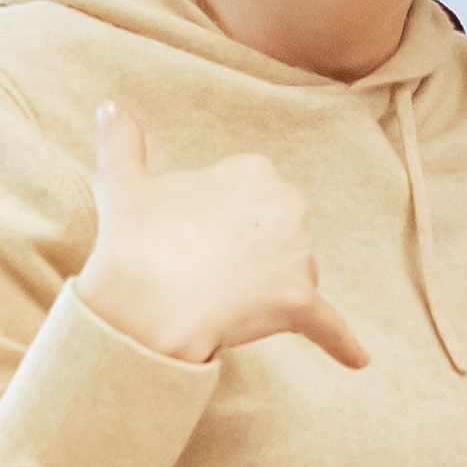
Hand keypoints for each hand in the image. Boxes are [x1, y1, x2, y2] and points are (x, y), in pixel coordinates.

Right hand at [67, 101, 371, 370]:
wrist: (141, 305)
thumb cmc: (131, 242)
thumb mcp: (122, 183)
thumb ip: (121, 141)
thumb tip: (108, 106)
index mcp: (255, 170)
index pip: (251, 202)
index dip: (218, 227)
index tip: (189, 242)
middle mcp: (288, 204)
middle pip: (278, 238)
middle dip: (250, 257)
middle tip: (201, 273)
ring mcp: (299, 255)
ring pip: (289, 278)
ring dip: (264, 294)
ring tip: (217, 302)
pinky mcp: (301, 304)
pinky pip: (329, 326)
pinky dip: (342, 343)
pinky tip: (358, 360)